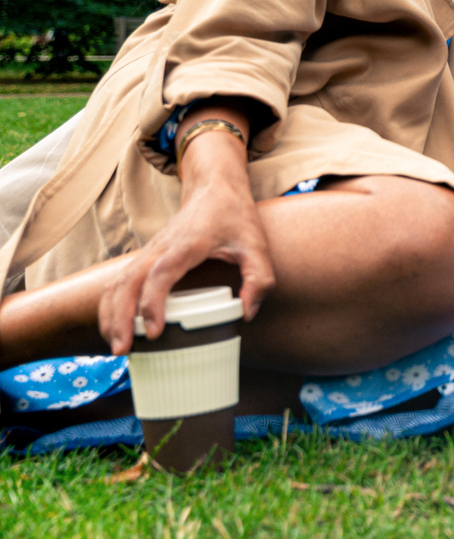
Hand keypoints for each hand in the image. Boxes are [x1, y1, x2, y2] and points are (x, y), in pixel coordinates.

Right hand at [100, 130, 273, 353]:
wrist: (214, 188)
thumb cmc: (235, 217)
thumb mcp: (257, 245)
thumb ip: (260, 278)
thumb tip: (248, 313)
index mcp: (187, 243)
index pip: (161, 273)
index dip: (153, 303)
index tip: (155, 331)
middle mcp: (160, 248)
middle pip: (127, 282)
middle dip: (120, 318)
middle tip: (123, 350)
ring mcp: (147, 252)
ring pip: (116, 283)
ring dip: (110, 315)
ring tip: (116, 348)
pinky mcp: (144, 258)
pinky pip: (118, 282)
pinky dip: (110, 306)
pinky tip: (114, 329)